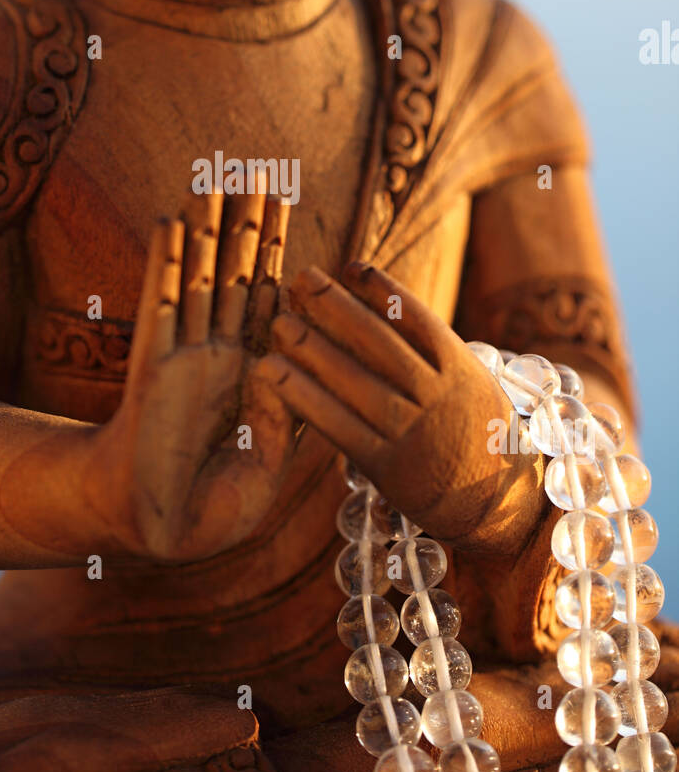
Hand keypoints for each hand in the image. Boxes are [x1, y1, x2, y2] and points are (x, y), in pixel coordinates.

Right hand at [100, 189, 296, 560]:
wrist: (154, 536)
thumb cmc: (212, 511)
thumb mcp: (267, 464)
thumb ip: (285, 415)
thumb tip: (291, 360)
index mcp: (249, 378)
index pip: (266, 300)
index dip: (275, 253)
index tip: (285, 207)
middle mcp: (216, 356)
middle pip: (234, 274)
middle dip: (246, 225)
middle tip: (257, 171)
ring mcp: (183, 357)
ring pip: (198, 278)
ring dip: (207, 230)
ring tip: (214, 178)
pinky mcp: (152, 369)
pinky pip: (160, 305)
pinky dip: (166, 263)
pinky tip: (172, 222)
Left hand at [253, 262, 541, 555]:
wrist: (496, 505)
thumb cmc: (477, 434)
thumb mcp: (474, 385)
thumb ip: (436, 352)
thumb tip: (389, 307)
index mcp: (461, 372)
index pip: (418, 320)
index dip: (382, 291)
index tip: (350, 266)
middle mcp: (438, 398)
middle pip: (380, 344)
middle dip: (338, 308)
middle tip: (302, 280)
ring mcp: (413, 433)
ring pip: (356, 383)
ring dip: (313, 350)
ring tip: (280, 323)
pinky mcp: (386, 466)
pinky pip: (339, 426)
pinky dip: (305, 398)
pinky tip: (275, 374)